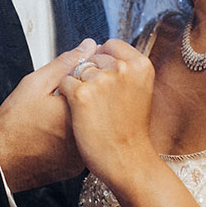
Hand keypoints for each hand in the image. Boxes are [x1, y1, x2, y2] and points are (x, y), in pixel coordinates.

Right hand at [0, 39, 97, 192]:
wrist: (1, 161)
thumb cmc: (13, 124)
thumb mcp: (35, 84)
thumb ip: (65, 63)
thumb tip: (87, 46)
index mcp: (79, 108)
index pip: (95, 83)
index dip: (81, 78)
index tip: (67, 82)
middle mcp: (86, 131)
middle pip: (95, 106)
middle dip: (81, 100)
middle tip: (53, 105)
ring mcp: (83, 152)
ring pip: (90, 126)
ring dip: (79, 119)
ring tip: (51, 122)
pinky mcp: (77, 167)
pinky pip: (83, 145)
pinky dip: (74, 139)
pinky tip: (54, 137)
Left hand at [58, 39, 155, 188]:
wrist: (127, 161)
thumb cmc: (131, 130)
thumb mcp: (138, 91)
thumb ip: (125, 67)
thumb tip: (102, 45)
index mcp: (140, 65)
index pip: (111, 45)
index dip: (103, 61)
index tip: (106, 77)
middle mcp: (121, 68)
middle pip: (93, 57)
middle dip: (90, 74)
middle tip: (102, 102)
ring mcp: (101, 80)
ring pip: (77, 70)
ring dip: (79, 86)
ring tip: (93, 110)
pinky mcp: (81, 94)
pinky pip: (65, 83)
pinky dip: (67, 96)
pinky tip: (80, 112)